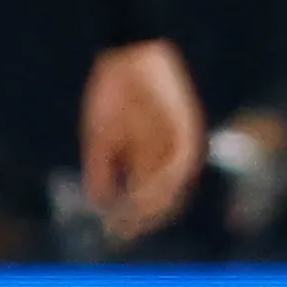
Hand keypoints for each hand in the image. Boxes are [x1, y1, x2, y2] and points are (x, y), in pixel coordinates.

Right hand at [79, 38, 204, 243]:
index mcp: (148, 157)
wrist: (127, 55)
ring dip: (155, 203)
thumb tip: (97, 202)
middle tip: (123, 231)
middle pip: (163, 197)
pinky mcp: (189, 127)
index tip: (113, 231)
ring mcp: (180, 142)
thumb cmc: (112, 92)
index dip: (131, 217)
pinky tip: (146, 188)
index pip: (146, 198)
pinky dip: (167, 177)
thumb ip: (100, 168)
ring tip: (134, 215)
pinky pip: (182, 160)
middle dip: (144, 217)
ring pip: (174, 184)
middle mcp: (167, 154)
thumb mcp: (100, 136)